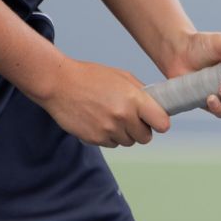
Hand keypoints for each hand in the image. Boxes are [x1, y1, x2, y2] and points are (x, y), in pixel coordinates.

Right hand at [31, 57, 170, 148]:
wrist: (59, 84)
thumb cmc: (90, 77)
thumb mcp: (121, 76)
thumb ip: (141, 92)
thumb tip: (156, 106)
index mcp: (134, 99)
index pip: (162, 123)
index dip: (160, 122)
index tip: (155, 120)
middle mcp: (123, 116)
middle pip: (145, 137)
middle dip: (141, 130)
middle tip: (130, 118)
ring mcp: (108, 130)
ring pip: (128, 142)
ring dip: (123, 133)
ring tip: (110, 116)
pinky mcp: (95, 139)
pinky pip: (111, 144)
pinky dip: (108, 136)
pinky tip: (99, 120)